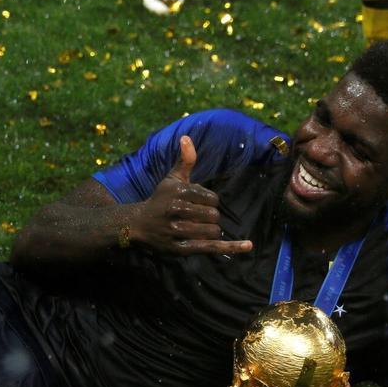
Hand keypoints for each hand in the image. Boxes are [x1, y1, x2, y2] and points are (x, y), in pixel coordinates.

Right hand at [129, 136, 252, 256]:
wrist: (139, 225)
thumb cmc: (160, 200)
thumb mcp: (172, 179)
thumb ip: (185, 161)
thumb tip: (187, 138)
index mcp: (180, 192)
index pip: (213, 199)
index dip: (210, 202)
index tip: (197, 204)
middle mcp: (178, 211)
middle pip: (214, 215)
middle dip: (210, 216)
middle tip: (195, 218)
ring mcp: (178, 231)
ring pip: (213, 231)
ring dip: (210, 230)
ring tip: (197, 228)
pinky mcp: (181, 248)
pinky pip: (211, 247)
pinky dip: (232, 247)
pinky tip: (248, 246)